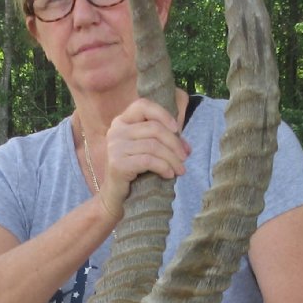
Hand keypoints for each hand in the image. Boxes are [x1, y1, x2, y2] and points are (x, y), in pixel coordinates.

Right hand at [100, 98, 190, 215]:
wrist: (117, 197)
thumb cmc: (135, 172)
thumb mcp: (149, 151)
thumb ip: (165, 142)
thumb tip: (187, 147)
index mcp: (122, 122)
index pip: (143, 105)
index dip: (162, 114)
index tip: (177, 129)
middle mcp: (116, 131)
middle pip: (154, 128)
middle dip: (174, 143)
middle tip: (184, 158)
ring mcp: (115, 147)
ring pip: (153, 146)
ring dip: (172, 159)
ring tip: (180, 170)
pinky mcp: (117, 163)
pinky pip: (148, 160)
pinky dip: (163, 167)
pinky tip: (169, 174)